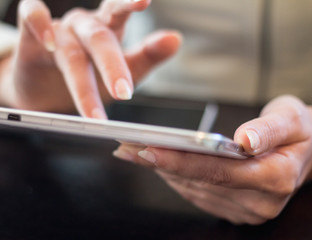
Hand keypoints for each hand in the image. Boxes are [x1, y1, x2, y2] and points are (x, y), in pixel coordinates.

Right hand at [0, 0, 180, 116]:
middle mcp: (84, 26)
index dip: (130, 2)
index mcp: (108, 29)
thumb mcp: (125, 70)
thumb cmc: (90, 76)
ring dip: (83, 85)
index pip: (120, 12)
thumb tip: (175, 39)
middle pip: (99, 38)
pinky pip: (31, 15)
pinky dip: (40, 24)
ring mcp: (59, 29)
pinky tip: (49, 42)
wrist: (47, 93)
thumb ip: (149, 56)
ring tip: (95, 115)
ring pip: (71, 50)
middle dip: (112, 67)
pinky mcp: (30, 35)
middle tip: (124, 93)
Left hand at [113, 95, 311, 224]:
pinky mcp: (234, 210)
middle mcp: (259, 202)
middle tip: (126, 148)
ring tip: (133, 152)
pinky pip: (196, 194)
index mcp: (275, 177)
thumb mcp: (291, 119)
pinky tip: (156, 164)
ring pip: (193, 189)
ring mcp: (246, 210)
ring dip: (161, 170)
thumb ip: (269, 129)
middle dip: (159, 163)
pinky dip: (174, 177)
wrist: (306, 152)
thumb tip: (244, 140)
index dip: (180, 161)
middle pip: (199, 181)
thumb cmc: (299, 131)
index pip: (218, 171)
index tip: (148, 148)